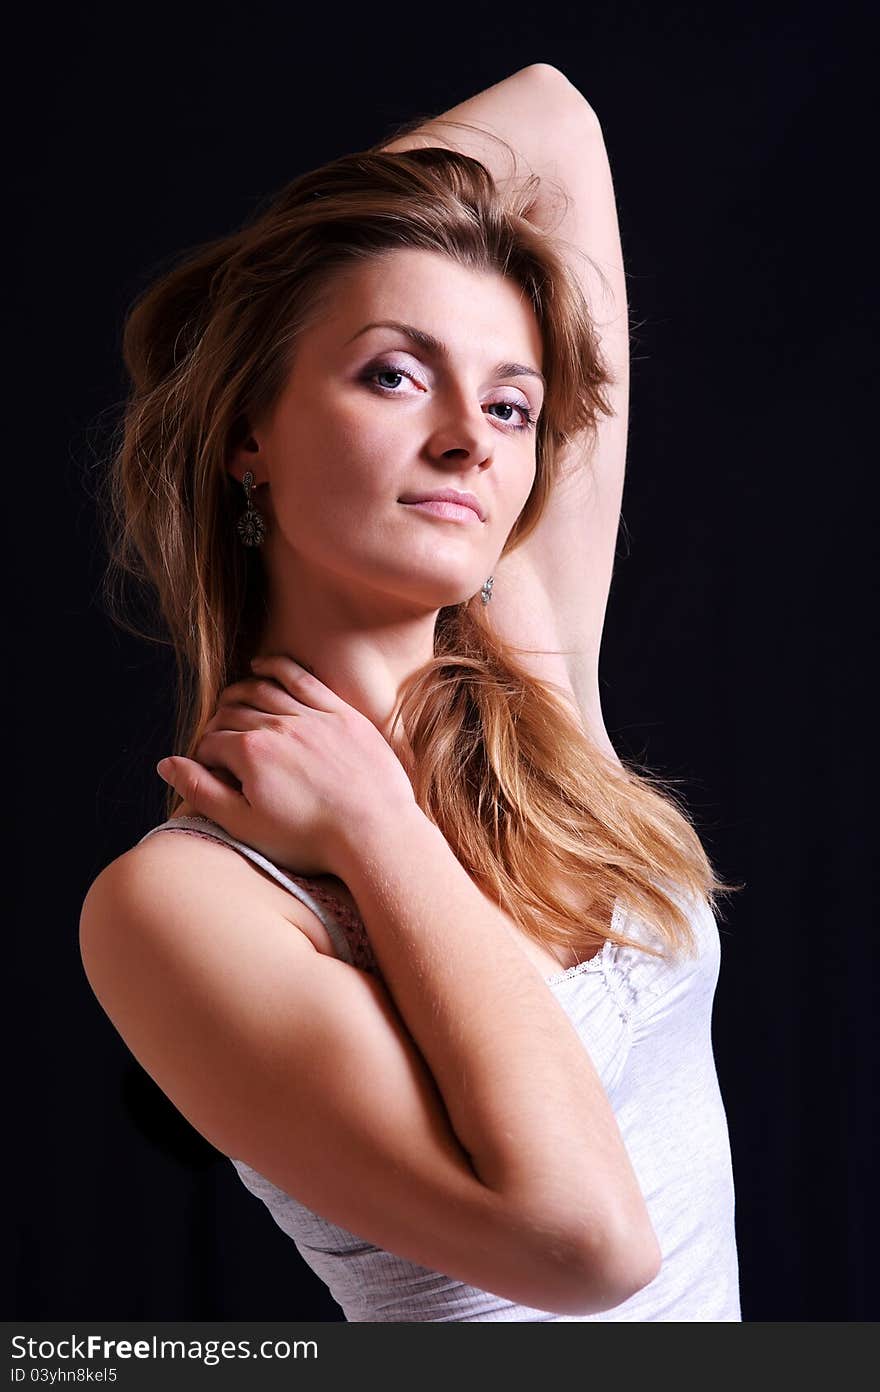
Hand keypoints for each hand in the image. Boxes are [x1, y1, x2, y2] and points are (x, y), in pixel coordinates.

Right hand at [155, 655, 417, 877]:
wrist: (374, 834)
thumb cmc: (310, 839)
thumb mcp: (245, 824)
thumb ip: (202, 791)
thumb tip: (166, 764)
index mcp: (250, 752)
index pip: (210, 742)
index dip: (203, 756)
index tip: (209, 770)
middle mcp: (278, 725)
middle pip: (234, 713)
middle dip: (219, 724)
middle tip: (219, 739)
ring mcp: (312, 716)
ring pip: (264, 690)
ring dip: (241, 692)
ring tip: (232, 701)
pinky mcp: (341, 713)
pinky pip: (302, 678)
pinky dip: (277, 667)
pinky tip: (262, 666)